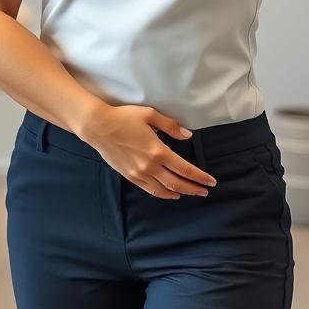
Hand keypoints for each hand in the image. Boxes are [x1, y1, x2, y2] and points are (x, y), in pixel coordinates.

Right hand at [80, 104, 217, 199]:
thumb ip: (171, 126)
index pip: (185, 169)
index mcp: (158, 151)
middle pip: (177, 183)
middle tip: (205, 192)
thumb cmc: (123, 117)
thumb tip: (188, 135)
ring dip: (180, 193)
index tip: (211, 182)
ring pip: (164, 190)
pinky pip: (150, 190)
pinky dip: (163, 194)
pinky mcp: (130, 176)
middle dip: (193, 188)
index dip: (200, 177)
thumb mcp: (149, 115)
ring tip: (190, 193)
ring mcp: (139, 173)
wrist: (98, 127)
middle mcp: (150, 166)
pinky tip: (169, 193)